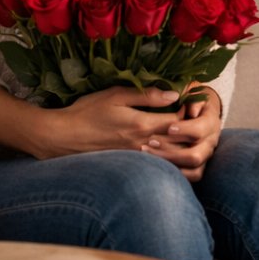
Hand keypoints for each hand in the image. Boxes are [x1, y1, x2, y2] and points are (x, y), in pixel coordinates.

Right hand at [32, 85, 184, 159]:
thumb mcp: (116, 95)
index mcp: (141, 125)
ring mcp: (136, 158)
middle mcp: (142, 145)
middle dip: (189, 130)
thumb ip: (146, 96)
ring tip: (187, 133)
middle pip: (177, 141)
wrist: (63, 137)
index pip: (178, 121)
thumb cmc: (88, 111)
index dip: (188, 112)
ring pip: (169, 156)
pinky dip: (168, 158)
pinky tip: (170, 150)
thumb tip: (173, 94)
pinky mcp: (129, 165)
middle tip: (194, 118)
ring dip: (181, 146)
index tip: (191, 103)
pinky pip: (156, 165)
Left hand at [142, 88, 222, 182]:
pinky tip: (155, 165)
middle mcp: (211, 141)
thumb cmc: (191, 98)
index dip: (185, 130)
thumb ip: (191, 98)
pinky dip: (174, 175)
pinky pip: (191, 178)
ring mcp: (206, 156)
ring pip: (193, 170)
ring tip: (148, 154)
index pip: (200, 130)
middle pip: (195, 155)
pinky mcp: (199, 166)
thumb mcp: (192, 92)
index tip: (168, 128)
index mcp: (211, 121)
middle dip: (171, 152)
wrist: (200, 110)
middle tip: (150, 141)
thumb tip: (191, 111)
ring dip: (170, 164)